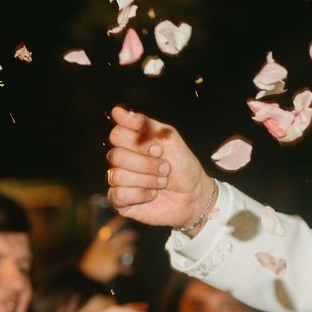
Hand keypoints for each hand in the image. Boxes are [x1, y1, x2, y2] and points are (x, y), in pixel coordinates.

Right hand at [107, 105, 216, 230]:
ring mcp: (118, 180)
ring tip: (162, 182)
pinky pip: (118, 195)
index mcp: (129, 141)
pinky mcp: (120, 200)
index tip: (160, 149)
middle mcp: (120, 159)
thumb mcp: (170, 138)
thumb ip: (145, 124)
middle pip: (116, 156)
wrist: (195, 195)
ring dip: (147, 180)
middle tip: (165, 168)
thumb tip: (117, 110)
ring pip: (118, 176)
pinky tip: (152, 195)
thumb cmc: (183, 165)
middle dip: (147, 164)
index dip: (139, 143)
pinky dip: (140, 195)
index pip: (117, 134)